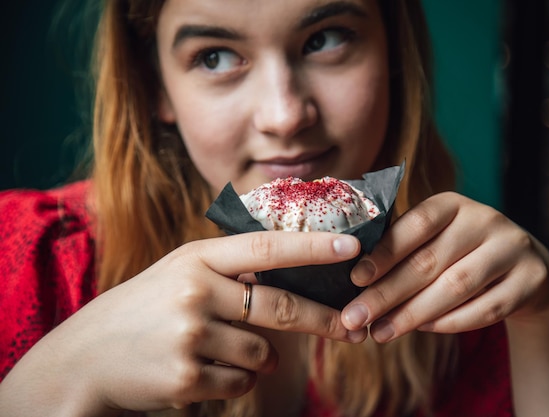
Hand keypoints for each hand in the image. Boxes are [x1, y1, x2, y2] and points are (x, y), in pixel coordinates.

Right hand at [0, 231, 365, 415]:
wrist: (83, 360)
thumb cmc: (142, 311)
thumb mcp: (178, 274)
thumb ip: (228, 272)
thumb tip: (290, 285)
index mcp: (196, 258)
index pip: (266, 247)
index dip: (312, 248)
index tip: (352, 247)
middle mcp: (195, 291)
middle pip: (280, 306)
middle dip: (321, 319)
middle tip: (349, 327)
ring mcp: (191, 335)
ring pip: (262, 354)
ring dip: (256, 359)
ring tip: (215, 351)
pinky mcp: (188, 378)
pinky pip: (241, 383)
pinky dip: (234, 381)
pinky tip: (200, 372)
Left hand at [341, 191, 548, 341]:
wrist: (525, 267)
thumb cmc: (460, 253)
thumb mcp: (436, 240)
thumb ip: (402, 250)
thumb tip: (354, 281)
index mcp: (453, 204)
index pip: (415, 224)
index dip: (383, 252)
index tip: (355, 278)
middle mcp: (485, 219)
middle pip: (429, 260)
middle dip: (386, 293)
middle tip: (355, 318)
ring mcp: (513, 248)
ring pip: (456, 286)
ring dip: (413, 314)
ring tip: (380, 332)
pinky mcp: (531, 279)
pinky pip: (485, 308)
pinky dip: (450, 322)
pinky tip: (422, 330)